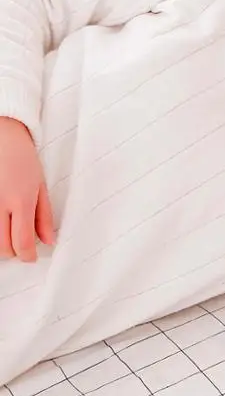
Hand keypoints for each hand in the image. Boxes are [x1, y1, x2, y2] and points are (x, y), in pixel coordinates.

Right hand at [0, 117, 54, 261]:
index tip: (31, 258)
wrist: (2, 138)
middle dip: (14, 251)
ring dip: (1, 244)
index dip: (28, 256)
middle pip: (4, 248)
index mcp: (21, 201)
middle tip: (22, 244)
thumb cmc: (23, 160)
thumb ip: (44, 216)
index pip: (23, 241)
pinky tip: (2, 223)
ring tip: (10, 231)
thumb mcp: (40, 186)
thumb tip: (49, 241)